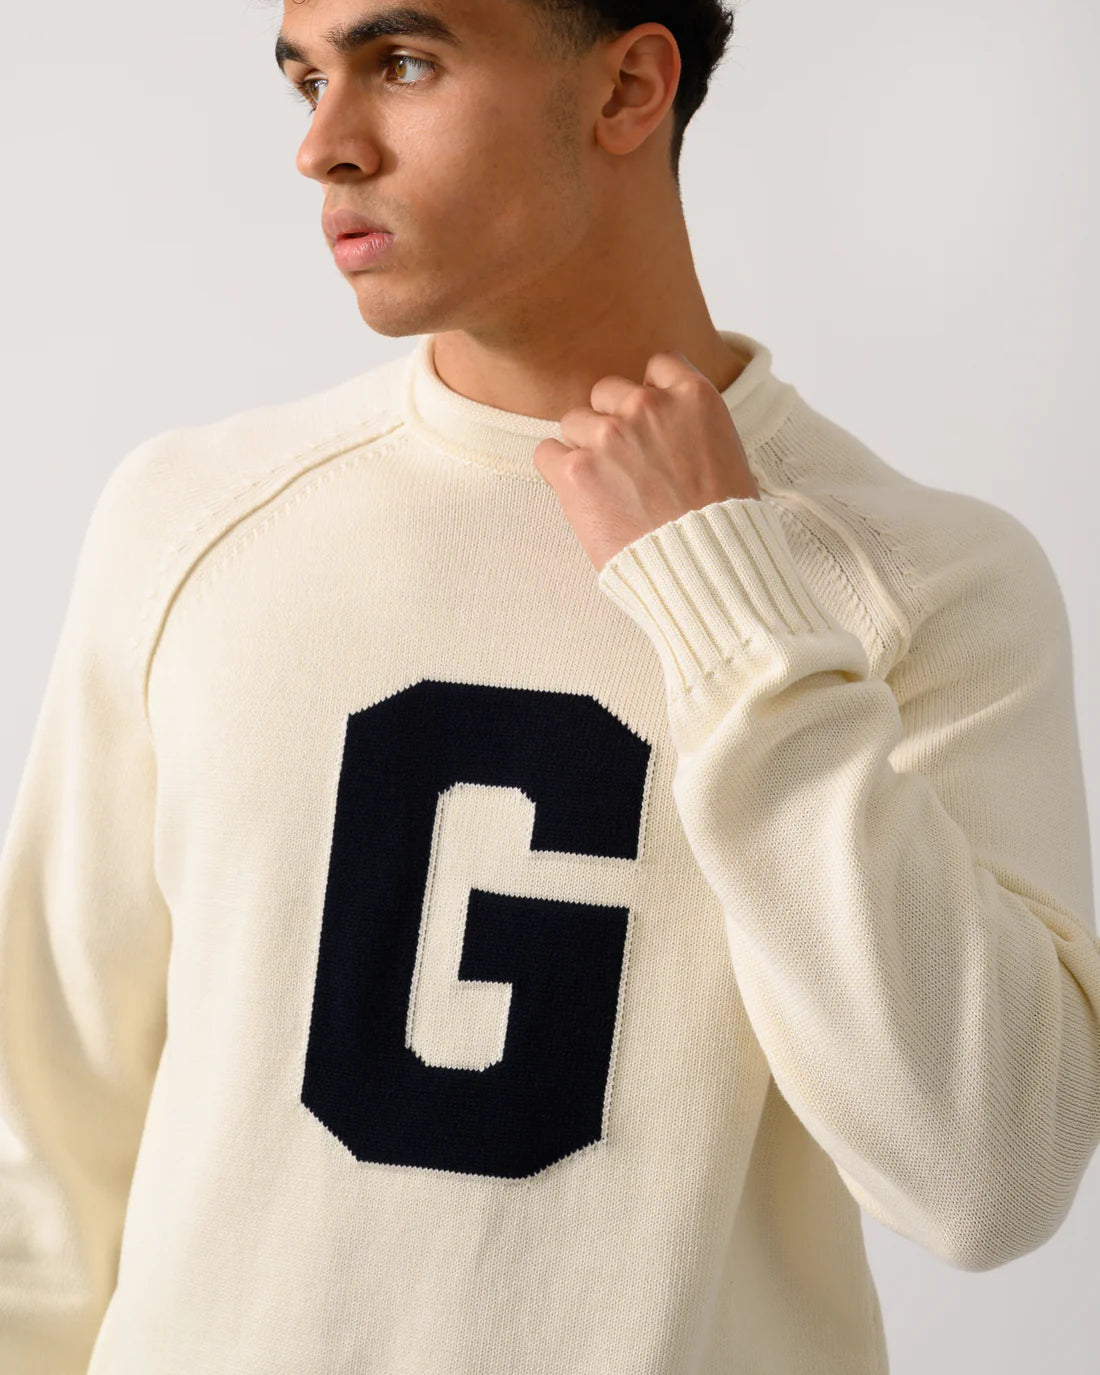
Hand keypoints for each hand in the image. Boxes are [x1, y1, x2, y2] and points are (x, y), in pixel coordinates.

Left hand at [531, 349, 759, 572]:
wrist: (705, 571)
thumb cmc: (724, 526)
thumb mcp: (729, 456)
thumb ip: (692, 427)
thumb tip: (670, 427)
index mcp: (694, 397)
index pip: (658, 365)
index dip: (650, 395)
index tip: (650, 424)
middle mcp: (648, 405)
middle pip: (607, 391)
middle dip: (613, 423)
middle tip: (627, 466)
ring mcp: (609, 435)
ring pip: (574, 422)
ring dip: (584, 449)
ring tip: (608, 489)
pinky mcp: (575, 470)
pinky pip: (546, 453)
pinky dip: (558, 473)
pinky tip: (581, 498)